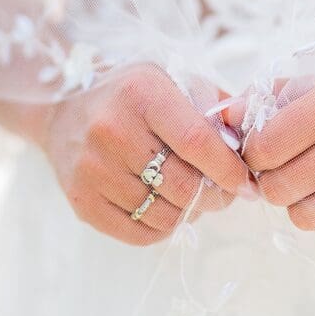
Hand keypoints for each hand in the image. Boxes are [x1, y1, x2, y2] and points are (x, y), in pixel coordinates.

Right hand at [40, 64, 251, 245]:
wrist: (62, 109)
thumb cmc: (130, 95)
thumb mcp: (170, 81)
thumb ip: (213, 107)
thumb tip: (252, 138)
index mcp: (141, 95)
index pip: (197, 141)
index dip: (229, 169)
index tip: (248, 182)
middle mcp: (111, 131)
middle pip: (184, 186)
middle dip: (216, 196)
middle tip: (224, 192)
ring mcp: (92, 170)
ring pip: (165, 215)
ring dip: (189, 212)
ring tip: (189, 194)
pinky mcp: (82, 202)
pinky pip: (140, 234)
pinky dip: (163, 227)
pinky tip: (164, 205)